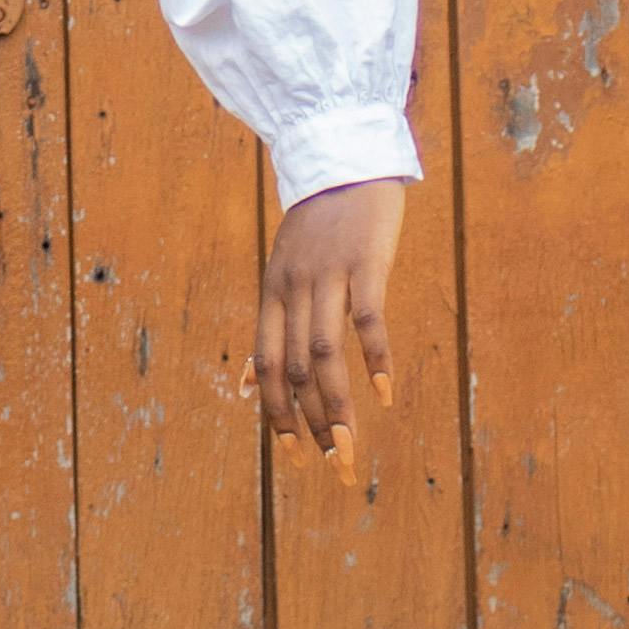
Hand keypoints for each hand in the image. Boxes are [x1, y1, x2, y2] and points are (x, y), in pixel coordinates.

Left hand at [248, 179, 402, 468]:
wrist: (343, 163)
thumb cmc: (314, 228)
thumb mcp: (279, 276)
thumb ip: (267, 331)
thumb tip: (244, 385)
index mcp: (271, 297)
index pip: (266, 367)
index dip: (275, 414)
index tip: (292, 457)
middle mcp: (294, 291)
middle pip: (295, 370)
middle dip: (312, 424)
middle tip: (333, 466)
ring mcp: (329, 277)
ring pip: (325, 353)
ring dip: (339, 405)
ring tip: (351, 445)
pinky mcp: (366, 264)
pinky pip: (367, 319)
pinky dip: (376, 359)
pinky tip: (384, 393)